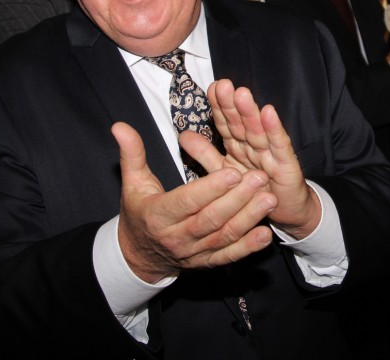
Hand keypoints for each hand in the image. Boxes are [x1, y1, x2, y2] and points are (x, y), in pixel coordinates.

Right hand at [113, 122, 275, 283]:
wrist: (139, 255)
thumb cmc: (139, 213)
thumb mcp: (132, 183)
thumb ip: (131, 154)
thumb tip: (119, 126)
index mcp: (159, 215)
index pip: (187, 201)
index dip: (210, 188)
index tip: (232, 171)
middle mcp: (177, 237)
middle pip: (211, 219)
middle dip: (237, 199)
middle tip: (260, 178)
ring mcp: (194, 252)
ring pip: (224, 236)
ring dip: (249, 219)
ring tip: (270, 199)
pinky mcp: (207, 262)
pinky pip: (229, 256)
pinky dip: (248, 247)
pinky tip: (265, 234)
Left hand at [181, 80, 320, 240]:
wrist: (285, 211)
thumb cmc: (255, 189)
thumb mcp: (224, 172)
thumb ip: (205, 154)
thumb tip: (182, 135)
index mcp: (238, 146)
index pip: (226, 124)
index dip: (218, 107)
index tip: (211, 89)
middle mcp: (254, 145)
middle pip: (240, 123)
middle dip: (231, 105)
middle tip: (223, 85)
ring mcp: (271, 153)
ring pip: (258, 130)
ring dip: (250, 112)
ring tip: (241, 94)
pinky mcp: (287, 165)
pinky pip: (279, 146)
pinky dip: (274, 129)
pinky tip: (269, 113)